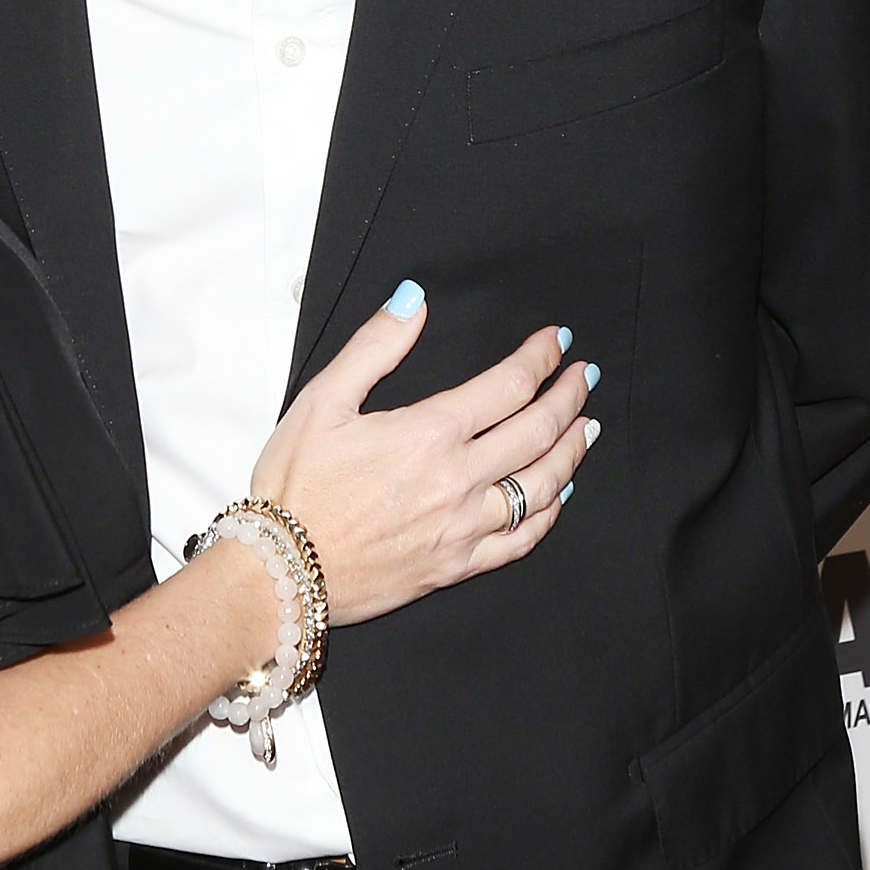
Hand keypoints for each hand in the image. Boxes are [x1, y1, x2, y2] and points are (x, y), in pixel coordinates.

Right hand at [251, 295, 596, 627]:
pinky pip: (521, 540)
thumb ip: (374, 346)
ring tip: (587, 428)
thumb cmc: (297, 485)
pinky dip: (550, 514)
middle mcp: (458, 480)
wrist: (283, 570)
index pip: (508, 386)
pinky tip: (559, 496)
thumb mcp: (322, 401)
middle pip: (537, 432)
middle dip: (568, 398)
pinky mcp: (457, 565)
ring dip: (571, 451)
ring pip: (541, 486)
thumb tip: (413, 299)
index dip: (539, 359)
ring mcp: (463, 526)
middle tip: (584, 377)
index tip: (556, 342)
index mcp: (430, 433)